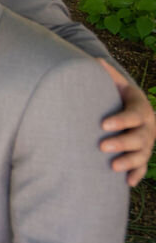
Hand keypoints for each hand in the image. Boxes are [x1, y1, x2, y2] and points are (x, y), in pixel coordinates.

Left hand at [96, 59, 155, 185]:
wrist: (133, 111)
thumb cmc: (118, 96)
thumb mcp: (116, 84)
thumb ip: (107, 74)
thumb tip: (94, 60)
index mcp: (141, 108)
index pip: (134, 115)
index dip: (121, 120)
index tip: (103, 124)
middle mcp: (148, 127)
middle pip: (139, 137)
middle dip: (122, 143)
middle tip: (102, 146)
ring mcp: (147, 143)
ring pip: (142, 155)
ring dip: (129, 162)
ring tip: (112, 166)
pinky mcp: (142, 155)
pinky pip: (142, 168)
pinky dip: (136, 175)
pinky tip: (127, 182)